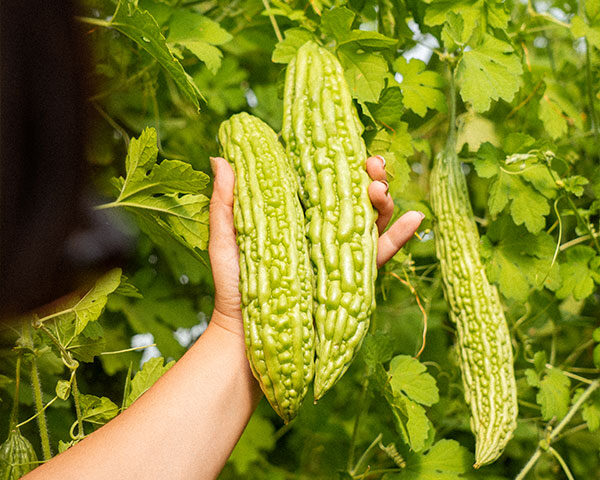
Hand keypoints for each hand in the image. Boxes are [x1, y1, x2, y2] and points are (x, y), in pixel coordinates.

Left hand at [208, 155, 424, 333]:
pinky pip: (379, 254)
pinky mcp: (351, 277)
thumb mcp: (225, 240)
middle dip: (367, 174)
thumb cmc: (234, 286)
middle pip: (351, 195)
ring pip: (369, 218)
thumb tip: (221, 158)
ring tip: (380, 188)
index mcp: (296, 214)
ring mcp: (338, 252)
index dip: (337, 161)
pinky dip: (401, 237)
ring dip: (383, 199)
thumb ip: (225, 203)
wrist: (247, 336)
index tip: (344, 143)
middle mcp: (320, 229)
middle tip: (372, 164)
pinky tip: (415, 218)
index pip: (321, 181)